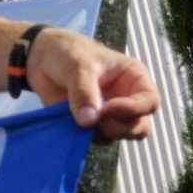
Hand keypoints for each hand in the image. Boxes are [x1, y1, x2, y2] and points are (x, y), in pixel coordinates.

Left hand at [27, 31, 159, 142]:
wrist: (42, 59)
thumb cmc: (68, 53)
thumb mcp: (78, 67)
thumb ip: (84, 92)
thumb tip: (89, 121)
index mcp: (134, 79)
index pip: (150, 102)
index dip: (134, 109)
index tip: (109, 107)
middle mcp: (126, 99)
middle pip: (140, 126)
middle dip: (120, 128)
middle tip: (98, 120)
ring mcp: (109, 115)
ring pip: (118, 136)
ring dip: (101, 133)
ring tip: (79, 118)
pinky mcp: (91, 125)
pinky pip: (94, 139)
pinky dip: (84, 137)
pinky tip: (70, 122)